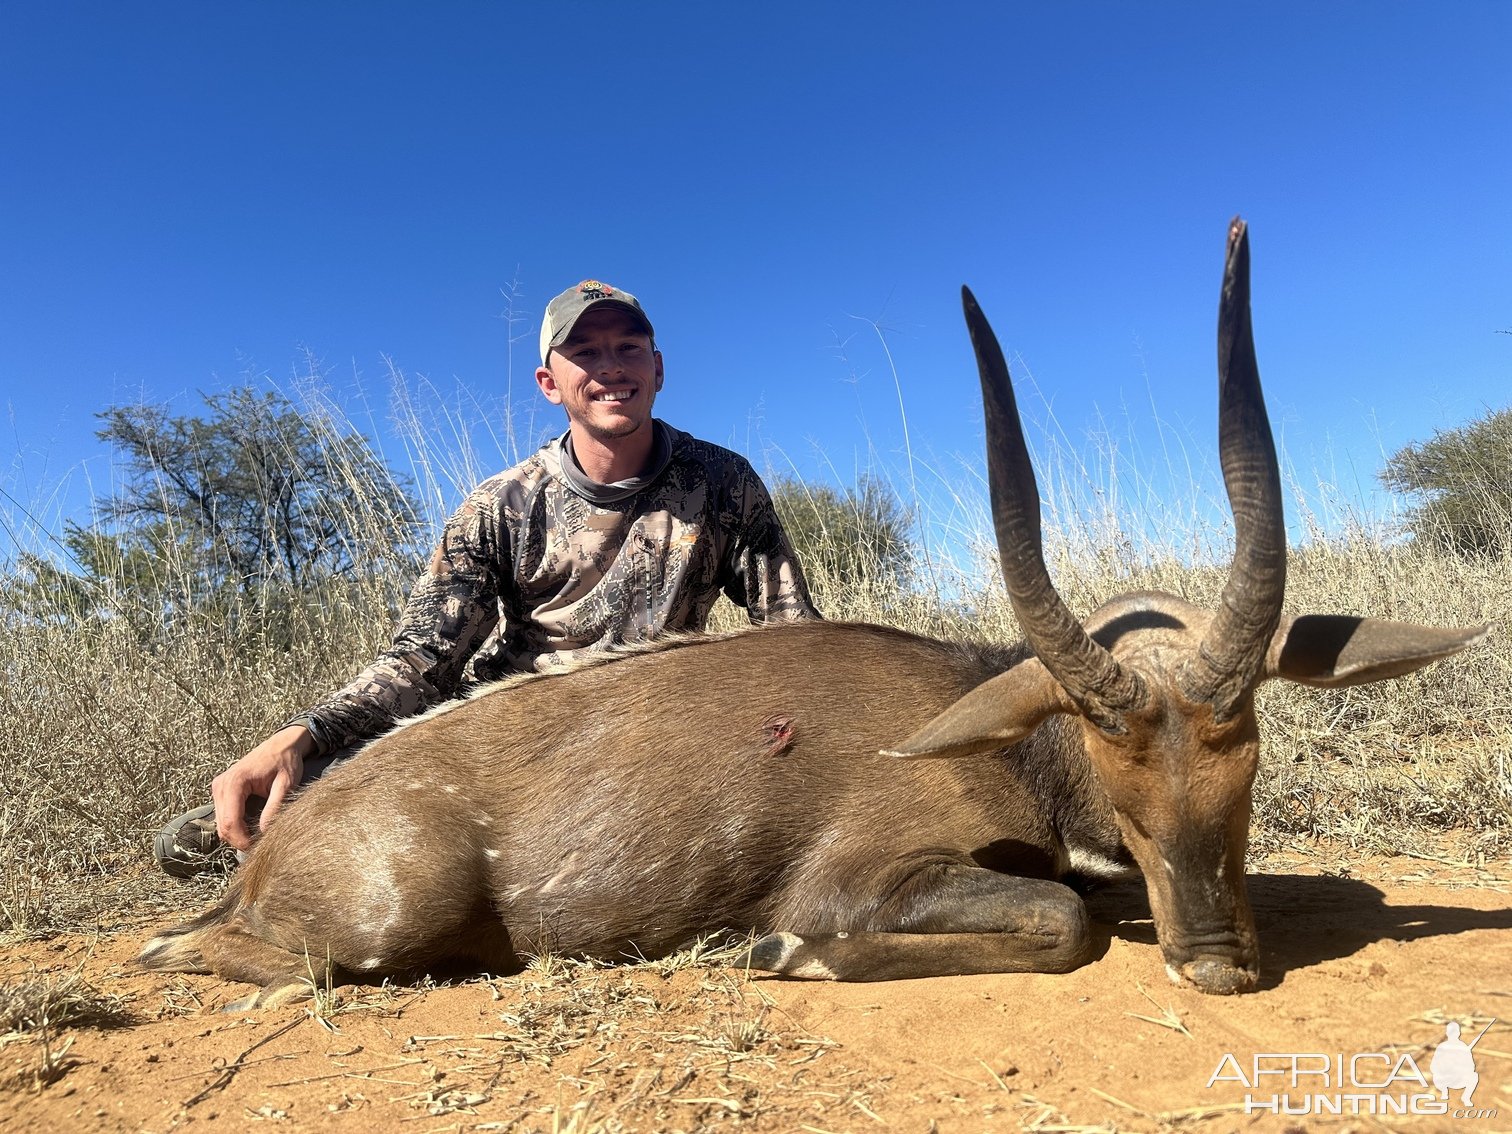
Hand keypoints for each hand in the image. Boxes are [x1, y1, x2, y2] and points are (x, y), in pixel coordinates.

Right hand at [211, 724, 314, 850]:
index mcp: (234, 782)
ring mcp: (218, 788)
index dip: (242, 841)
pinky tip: (252, 826)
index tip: (258, 849)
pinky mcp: (221, 791)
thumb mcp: (286, 784)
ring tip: (258, 837)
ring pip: (221, 824)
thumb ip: (274, 807)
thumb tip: (264, 832)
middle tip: (261, 846)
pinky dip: (235, 826)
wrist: (281, 744)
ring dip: (237, 835)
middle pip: (222, 827)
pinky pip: (223, 816)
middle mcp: (221, 785)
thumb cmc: (285, 761)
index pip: (230, 822)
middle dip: (240, 840)